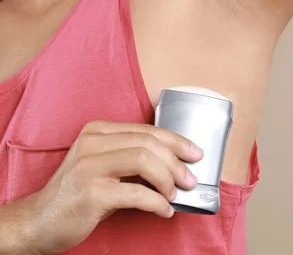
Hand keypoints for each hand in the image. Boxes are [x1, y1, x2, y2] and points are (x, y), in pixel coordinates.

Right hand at [22, 121, 202, 254]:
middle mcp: (92, 143)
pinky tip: (163, 211)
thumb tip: (177, 164)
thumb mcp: (104, 166)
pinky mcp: (91, 194)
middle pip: (149, 144)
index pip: (147, 130)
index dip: (176, 141)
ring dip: (168, 180)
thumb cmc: (78, 194)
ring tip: (174, 195)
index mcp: (97, 131)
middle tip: (190, 180)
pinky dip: (157, 203)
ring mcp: (89, 167)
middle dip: (177, 162)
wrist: (38, 221)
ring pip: (145, 161)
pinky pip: (137, 194)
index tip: (195, 154)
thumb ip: (133, 158)